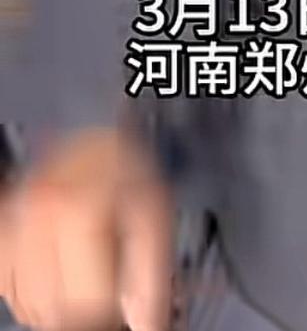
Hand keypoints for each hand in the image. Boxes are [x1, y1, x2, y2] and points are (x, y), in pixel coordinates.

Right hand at [0, 128, 171, 330]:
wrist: (95, 132)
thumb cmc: (127, 167)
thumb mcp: (155, 213)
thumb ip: (151, 277)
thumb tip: (146, 327)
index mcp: (75, 213)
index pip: (87, 305)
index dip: (111, 315)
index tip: (127, 312)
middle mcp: (34, 221)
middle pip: (55, 312)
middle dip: (88, 311)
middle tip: (111, 289)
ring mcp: (11, 230)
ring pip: (31, 309)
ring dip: (62, 306)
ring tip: (90, 273)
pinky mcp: (1, 238)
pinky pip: (13, 293)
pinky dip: (38, 295)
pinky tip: (64, 270)